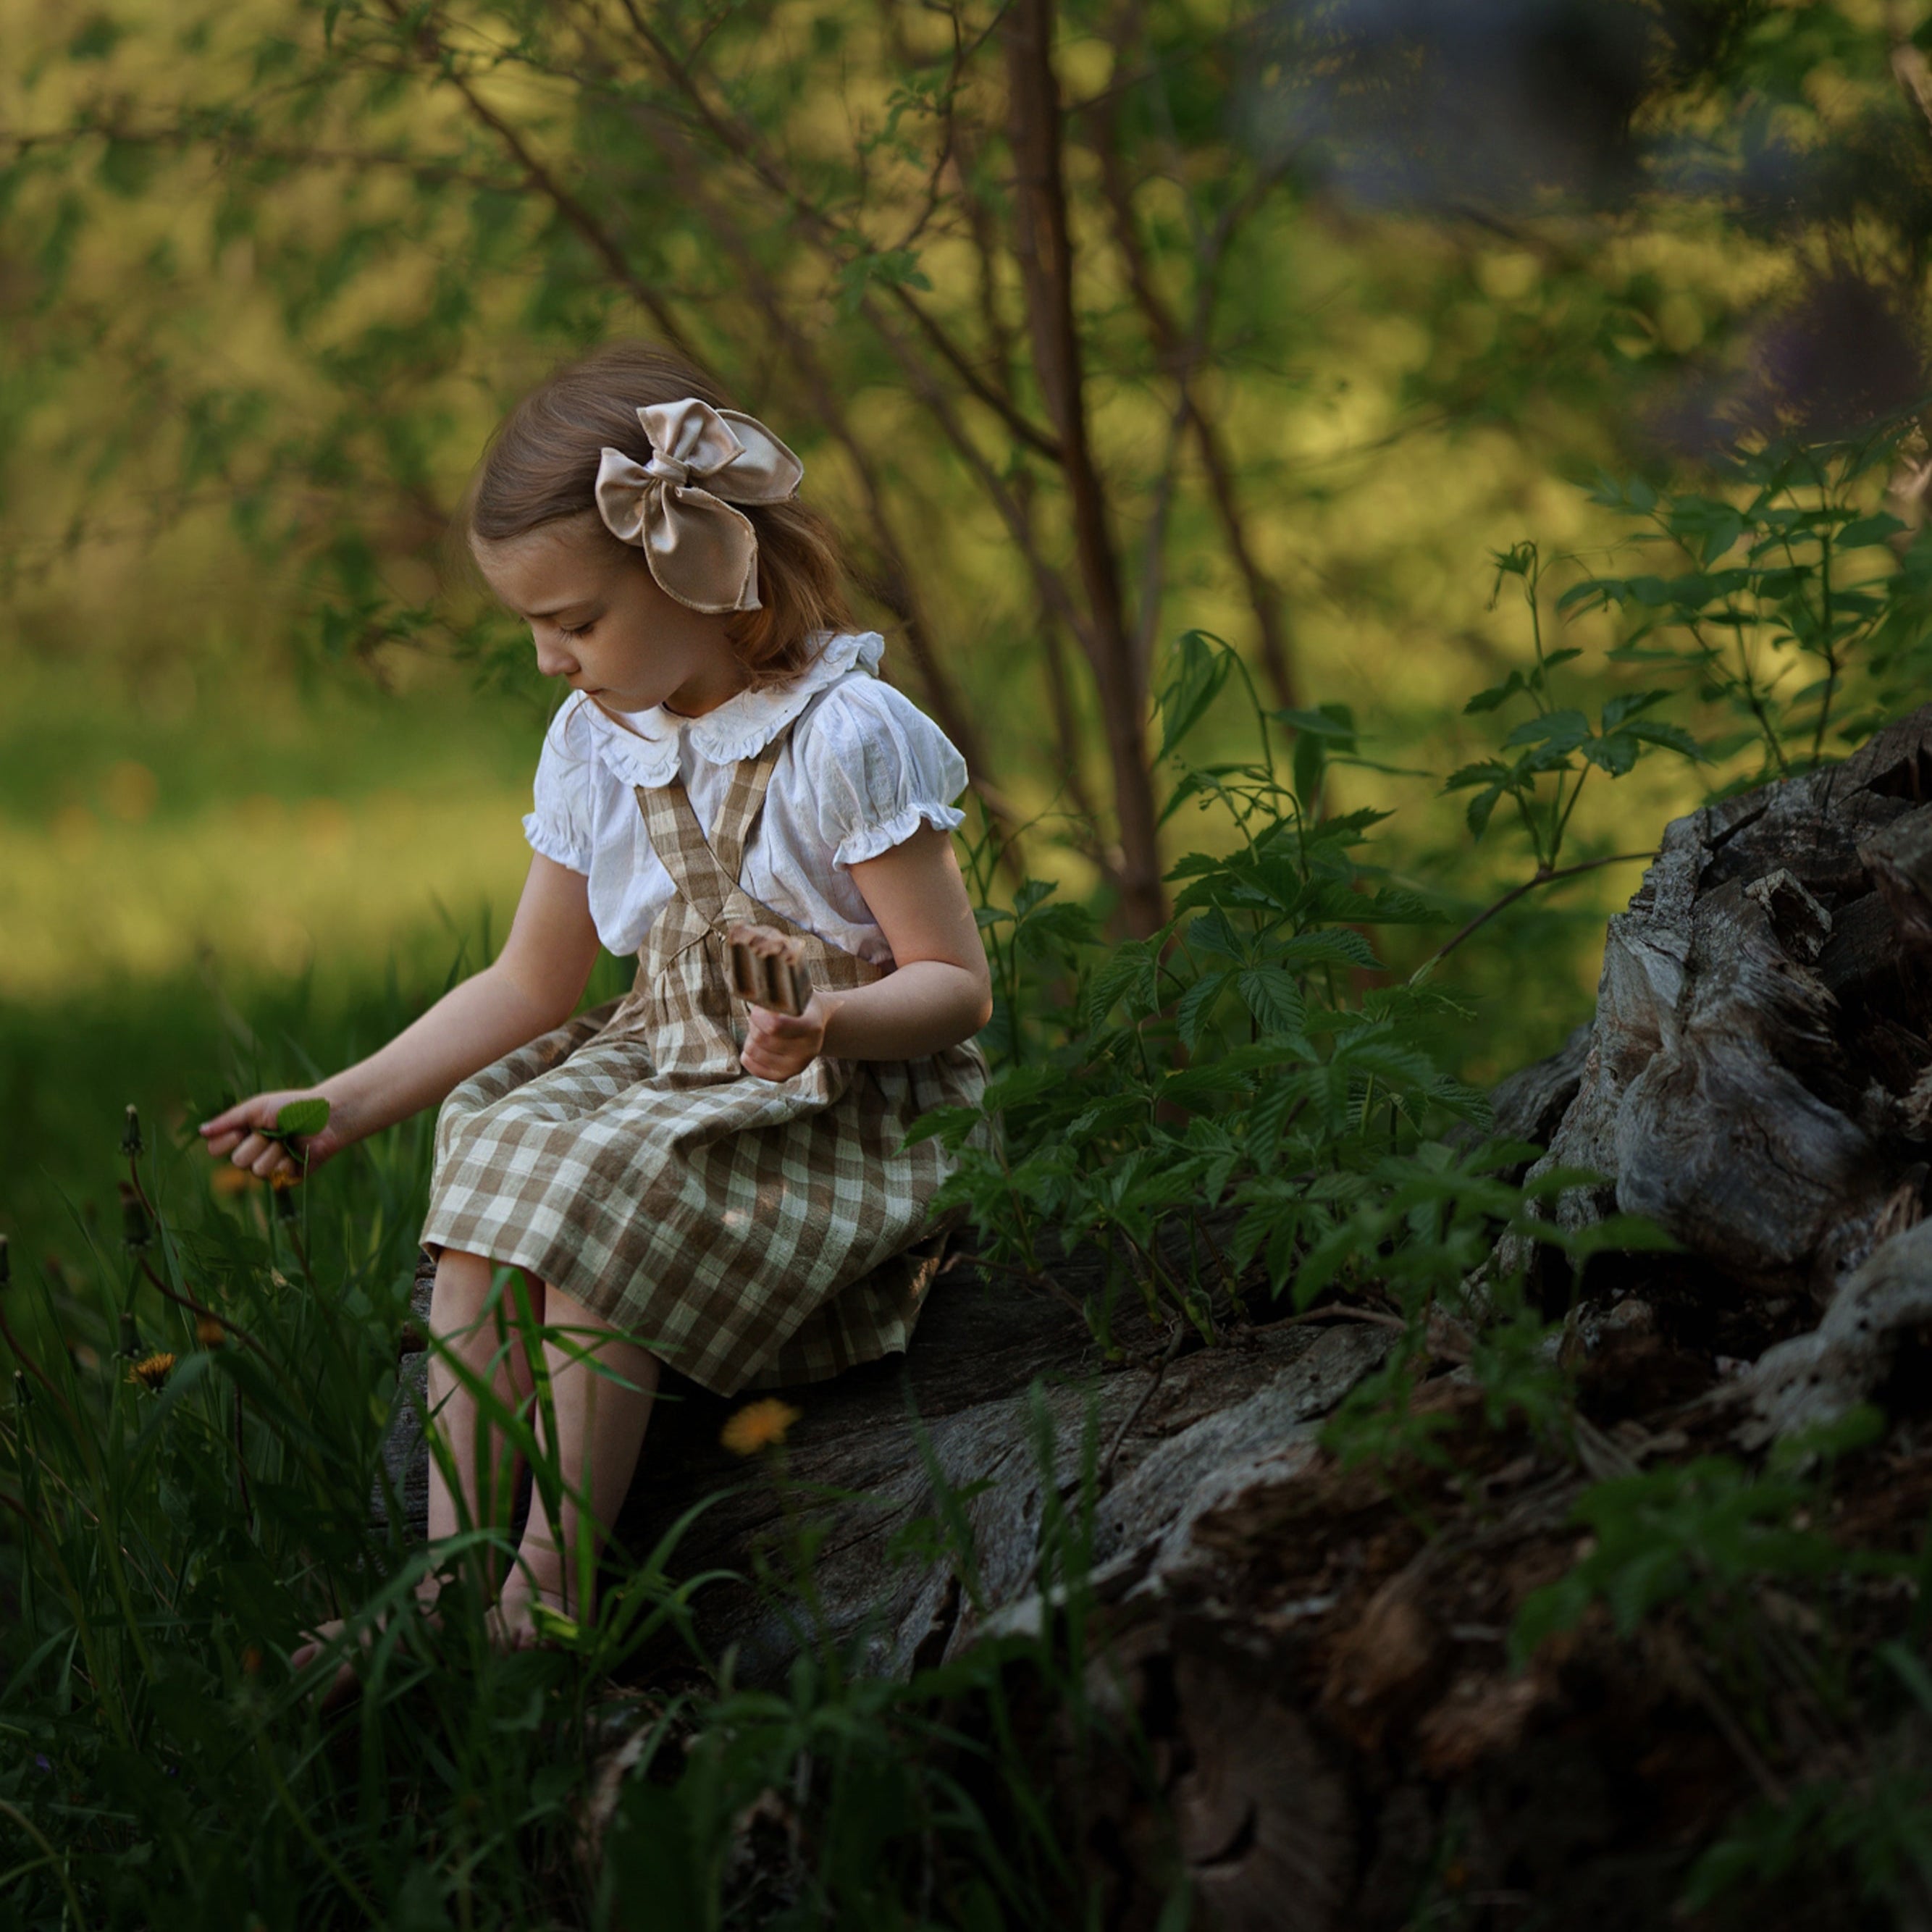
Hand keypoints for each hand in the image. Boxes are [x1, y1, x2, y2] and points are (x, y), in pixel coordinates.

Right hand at [199, 1089, 349, 1183]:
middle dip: (255, 1144)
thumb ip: (229, 1120)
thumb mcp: (257, 1107)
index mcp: (241, 1135)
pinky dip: (288, 1160)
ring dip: (274, 1151)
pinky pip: (277, 1176)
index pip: (214, 1149)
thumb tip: (200, 1131)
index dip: (226, 1141)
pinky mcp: (287, 1178)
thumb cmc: (292, 1106)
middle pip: (236, 1162)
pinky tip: (297, 1151)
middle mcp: (251, 1153)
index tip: (242, 1129)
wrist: (326, 1116)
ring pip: (257, 1170)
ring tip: (288, 1139)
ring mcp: (269, 1167)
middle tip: (273, 1131)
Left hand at [741, 993, 831, 1081]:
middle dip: (754, 1023)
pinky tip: (757, 1044)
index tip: (758, 1007)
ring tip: (763, 1030)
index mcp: (812, 1027)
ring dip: (751, 1037)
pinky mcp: (783, 1076)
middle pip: (760, 1037)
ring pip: (753, 1051)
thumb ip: (776, 997)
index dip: (759, 1015)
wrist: (814, 1023)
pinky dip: (747, 1053)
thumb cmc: (799, 1005)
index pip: (775, 1026)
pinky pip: (751, 1065)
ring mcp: (797, 1066)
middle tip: (762, 1017)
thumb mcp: (794, 995)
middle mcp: (808, 1050)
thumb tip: (754, 1000)